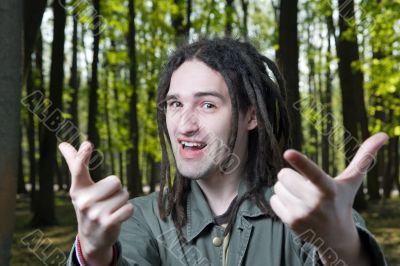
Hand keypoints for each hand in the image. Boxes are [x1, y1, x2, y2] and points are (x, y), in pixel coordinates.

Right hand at [59, 141, 133, 264]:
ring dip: (122, 202)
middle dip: (116, 190)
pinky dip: (128, 211)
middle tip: (106, 201)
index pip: (79, 169)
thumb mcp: (80, 188)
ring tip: (110, 210)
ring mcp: (95, 214)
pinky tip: (117, 218)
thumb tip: (63, 143)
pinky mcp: (107, 224)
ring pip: (124, 195)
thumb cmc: (89, 205)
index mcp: (78, 189)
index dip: (83, 156)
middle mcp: (83, 201)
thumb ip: (74, 165)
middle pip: (116, 181)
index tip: (88, 144)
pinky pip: (129, 208)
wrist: (92, 238)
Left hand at [270, 133, 387, 261]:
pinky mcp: (291, 222)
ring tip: (302, 198)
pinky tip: (296, 207)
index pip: (313, 172)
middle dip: (291, 176)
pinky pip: (273, 200)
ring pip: (277, 187)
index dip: (301, 162)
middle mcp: (315, 202)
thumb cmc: (342, 200)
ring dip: (286, 189)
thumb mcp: (352, 181)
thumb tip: (384, 135)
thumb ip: (364, 157)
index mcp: (328, 188)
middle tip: (305, 186)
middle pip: (284, 175)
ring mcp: (302, 214)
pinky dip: (281, 201)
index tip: (288, 152)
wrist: (335, 236)